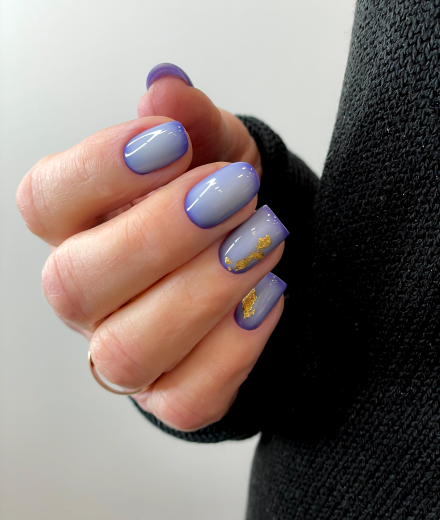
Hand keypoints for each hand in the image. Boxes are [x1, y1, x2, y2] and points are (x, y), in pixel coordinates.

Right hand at [16, 75, 286, 430]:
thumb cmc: (222, 204)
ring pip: (128, 349)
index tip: (170, 140)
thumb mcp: (215, 150)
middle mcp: (88, 297)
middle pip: (77, 282)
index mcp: (78, 228)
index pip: (46, 202)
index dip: (100, 169)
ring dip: (203, 291)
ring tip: (263, 241)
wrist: (250, 258)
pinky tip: (269, 295)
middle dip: (160, 233)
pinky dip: (236, 346)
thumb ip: (190, 121)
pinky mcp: (171, 396)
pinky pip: (188, 396)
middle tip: (233, 191)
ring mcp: (124, 353)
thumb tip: (166, 87)